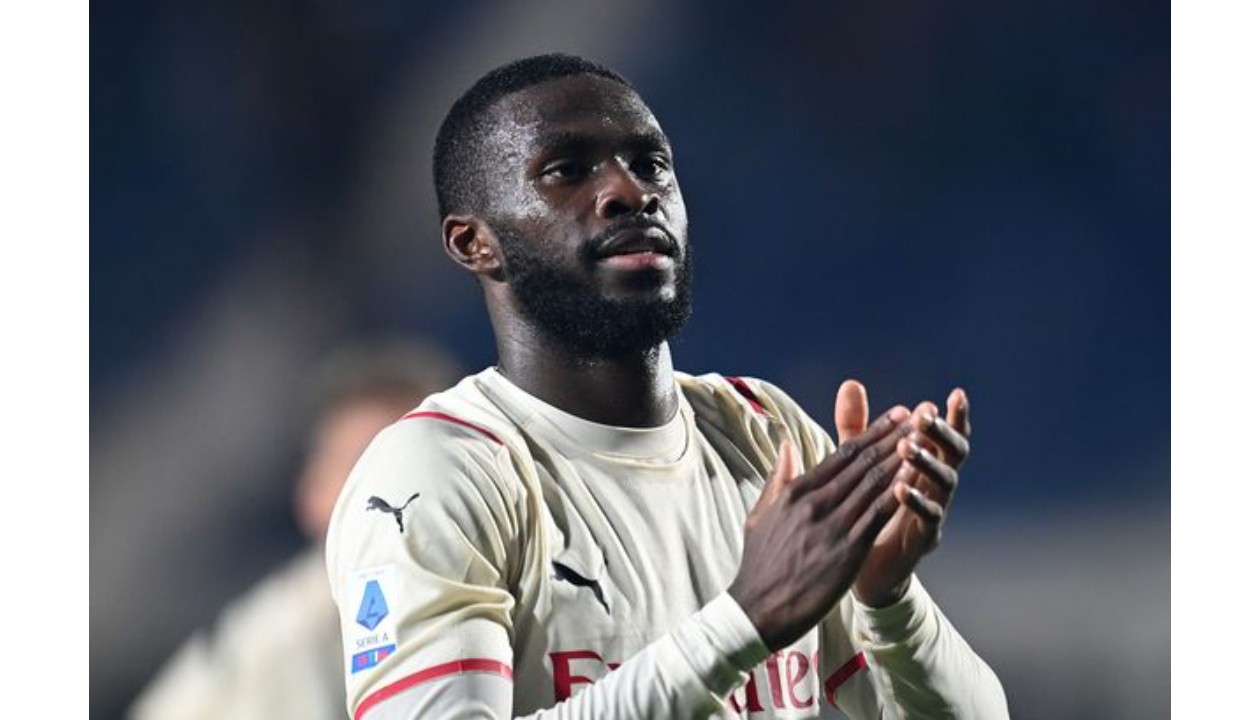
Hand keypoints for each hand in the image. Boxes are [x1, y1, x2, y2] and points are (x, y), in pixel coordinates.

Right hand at [728, 405, 912, 650]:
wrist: (758, 607)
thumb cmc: (759, 563)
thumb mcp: (761, 514)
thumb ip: (779, 478)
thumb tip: (788, 445)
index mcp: (796, 491)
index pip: (842, 453)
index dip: (873, 432)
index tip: (895, 415)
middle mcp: (816, 502)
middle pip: (862, 462)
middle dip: (894, 436)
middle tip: (920, 416)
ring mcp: (833, 525)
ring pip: (874, 484)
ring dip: (902, 459)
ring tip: (925, 440)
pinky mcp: (848, 550)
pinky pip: (878, 515)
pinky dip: (898, 494)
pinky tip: (916, 480)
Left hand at [837, 381, 971, 607]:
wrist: (858, 567)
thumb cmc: (864, 507)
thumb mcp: (858, 462)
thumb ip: (856, 426)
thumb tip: (850, 382)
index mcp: (925, 465)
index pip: (946, 435)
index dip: (955, 417)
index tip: (956, 393)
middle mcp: (937, 486)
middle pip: (955, 454)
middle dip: (943, 433)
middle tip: (926, 416)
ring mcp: (934, 512)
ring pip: (945, 483)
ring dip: (927, 462)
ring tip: (907, 446)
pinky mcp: (922, 540)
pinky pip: (927, 519)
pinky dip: (915, 501)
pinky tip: (899, 488)